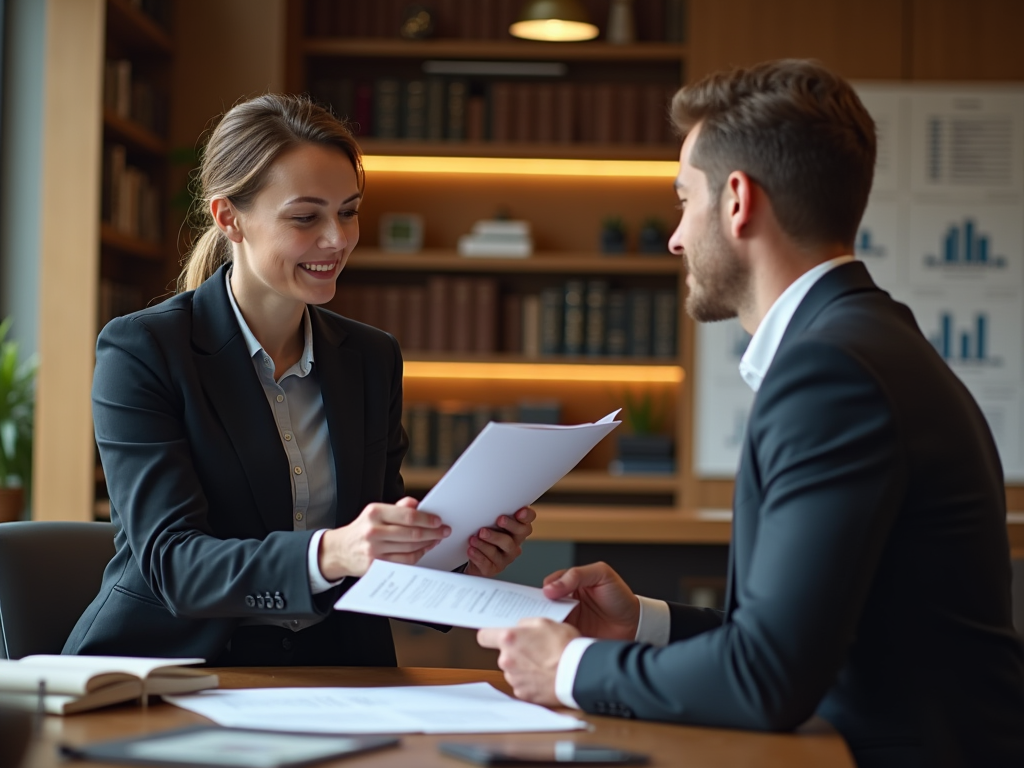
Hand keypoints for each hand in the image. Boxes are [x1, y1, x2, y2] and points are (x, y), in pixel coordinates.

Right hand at [318, 497, 450, 579]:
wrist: (339, 551)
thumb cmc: (362, 529)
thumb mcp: (375, 512)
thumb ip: (397, 508)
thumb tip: (417, 505)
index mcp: (374, 513)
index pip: (407, 516)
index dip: (427, 519)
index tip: (439, 520)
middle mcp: (373, 531)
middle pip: (412, 533)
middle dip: (433, 532)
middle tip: (444, 531)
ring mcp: (374, 550)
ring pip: (410, 548)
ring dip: (428, 544)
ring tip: (436, 539)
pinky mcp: (376, 565)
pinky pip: (404, 561)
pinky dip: (418, 555)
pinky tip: (424, 549)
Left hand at [464, 506, 535, 576]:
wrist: (472, 557)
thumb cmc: (483, 535)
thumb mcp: (488, 522)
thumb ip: (491, 513)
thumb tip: (481, 501)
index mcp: (516, 528)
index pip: (528, 520)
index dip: (527, 516)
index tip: (519, 512)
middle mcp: (514, 542)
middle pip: (520, 533)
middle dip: (510, 525)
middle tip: (499, 520)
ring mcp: (505, 557)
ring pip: (503, 548)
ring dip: (488, 541)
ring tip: (474, 537)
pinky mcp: (494, 568)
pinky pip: (488, 563)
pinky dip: (479, 555)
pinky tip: (471, 549)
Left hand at [477, 618, 579, 705]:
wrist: (578, 673)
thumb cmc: (564, 646)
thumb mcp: (546, 622)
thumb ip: (526, 624)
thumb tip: (519, 628)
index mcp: (509, 639)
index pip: (484, 636)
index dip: (490, 636)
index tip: (494, 636)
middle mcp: (506, 660)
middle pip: (503, 655)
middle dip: (515, 652)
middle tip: (535, 649)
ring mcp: (514, 679)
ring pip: (513, 670)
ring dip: (523, 667)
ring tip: (544, 664)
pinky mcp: (523, 694)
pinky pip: (523, 684)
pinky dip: (531, 681)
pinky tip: (545, 676)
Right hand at [542, 562, 639, 640]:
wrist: (635, 625)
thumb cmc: (620, 597)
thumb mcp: (601, 574)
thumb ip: (576, 575)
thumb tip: (550, 588)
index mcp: (570, 585)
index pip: (548, 585)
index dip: (543, 590)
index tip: (544, 595)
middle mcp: (565, 602)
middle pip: (543, 604)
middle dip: (538, 607)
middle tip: (539, 610)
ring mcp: (568, 621)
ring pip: (547, 621)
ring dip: (545, 623)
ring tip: (548, 623)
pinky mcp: (571, 637)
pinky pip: (556, 637)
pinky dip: (553, 637)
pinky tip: (556, 635)